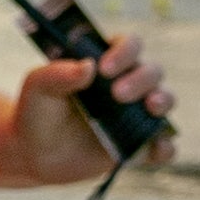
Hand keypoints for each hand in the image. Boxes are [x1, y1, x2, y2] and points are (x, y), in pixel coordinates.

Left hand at [17, 31, 173, 176]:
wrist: (34, 154)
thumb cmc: (37, 112)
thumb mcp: (38, 88)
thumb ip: (58, 73)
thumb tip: (88, 66)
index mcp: (107, 63)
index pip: (129, 45)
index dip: (124, 52)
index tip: (104, 68)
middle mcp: (128, 84)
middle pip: (152, 71)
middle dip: (141, 79)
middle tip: (118, 95)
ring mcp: (136, 116)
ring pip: (164, 101)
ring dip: (163, 100)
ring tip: (150, 107)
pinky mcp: (138, 146)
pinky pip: (162, 146)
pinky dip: (165, 147)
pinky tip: (156, 148)